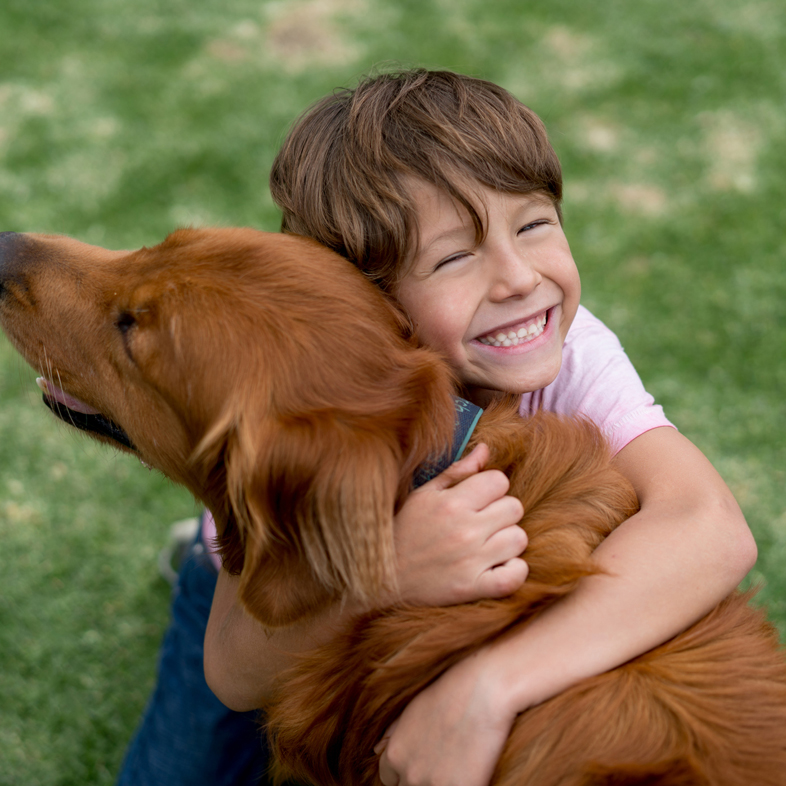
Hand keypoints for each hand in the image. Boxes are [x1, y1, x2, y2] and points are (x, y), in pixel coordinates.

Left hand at [374, 651, 516, 785]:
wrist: (483, 691)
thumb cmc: (450, 693)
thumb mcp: (413, 709)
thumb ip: (393, 734)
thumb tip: (377, 750)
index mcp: (395, 754)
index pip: (388, 778)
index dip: (403, 770)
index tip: (420, 762)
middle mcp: (410, 774)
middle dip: (418, 779)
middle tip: (438, 763)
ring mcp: (434, 785)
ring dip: (436, 783)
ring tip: (452, 766)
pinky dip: (458, 784)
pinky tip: (467, 772)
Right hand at [392, 443, 527, 605]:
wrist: (383, 577)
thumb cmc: (405, 531)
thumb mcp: (424, 495)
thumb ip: (458, 471)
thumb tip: (485, 449)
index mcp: (452, 503)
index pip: (499, 480)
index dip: (492, 488)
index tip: (479, 499)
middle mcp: (465, 530)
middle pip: (514, 508)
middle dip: (502, 512)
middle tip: (484, 522)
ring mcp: (471, 561)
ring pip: (519, 539)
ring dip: (507, 540)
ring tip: (488, 544)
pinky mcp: (473, 588)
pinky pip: (516, 575)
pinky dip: (513, 570)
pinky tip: (498, 566)